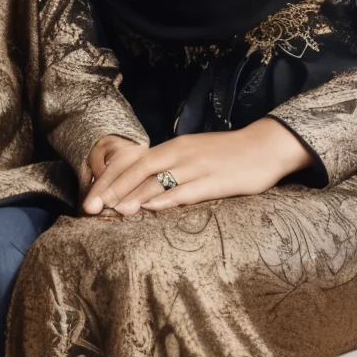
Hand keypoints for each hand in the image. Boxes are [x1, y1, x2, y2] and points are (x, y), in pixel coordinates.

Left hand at [83, 119, 311, 216]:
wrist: (266, 145)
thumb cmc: (227, 154)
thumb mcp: (193, 154)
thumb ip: (170, 167)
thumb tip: (142, 187)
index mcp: (173, 147)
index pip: (132, 162)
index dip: (109, 179)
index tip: (90, 196)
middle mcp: (180, 154)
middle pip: (138, 170)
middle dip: (112, 189)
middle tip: (91, 207)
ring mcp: (198, 167)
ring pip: (159, 181)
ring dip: (134, 196)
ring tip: (114, 210)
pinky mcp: (216, 181)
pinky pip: (188, 191)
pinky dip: (167, 199)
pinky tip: (152, 208)